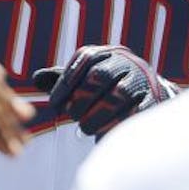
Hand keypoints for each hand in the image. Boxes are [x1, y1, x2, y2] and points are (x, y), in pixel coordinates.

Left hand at [33, 45, 178, 140]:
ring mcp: (141, 80)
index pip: (84, 59)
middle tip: (72, 115)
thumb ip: (63, 79)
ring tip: (85, 128)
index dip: (66, 81)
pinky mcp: (152, 101)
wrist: (150, 93)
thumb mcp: (87, 78)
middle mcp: (125, 62)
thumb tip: (36, 78)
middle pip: (99, 76)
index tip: (55, 102)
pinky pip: (133, 114)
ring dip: (96, 115)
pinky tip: (101, 136)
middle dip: (81, 99)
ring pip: (116, 96)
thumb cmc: (109, 87)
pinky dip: (114, 127)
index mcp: (106, 53)